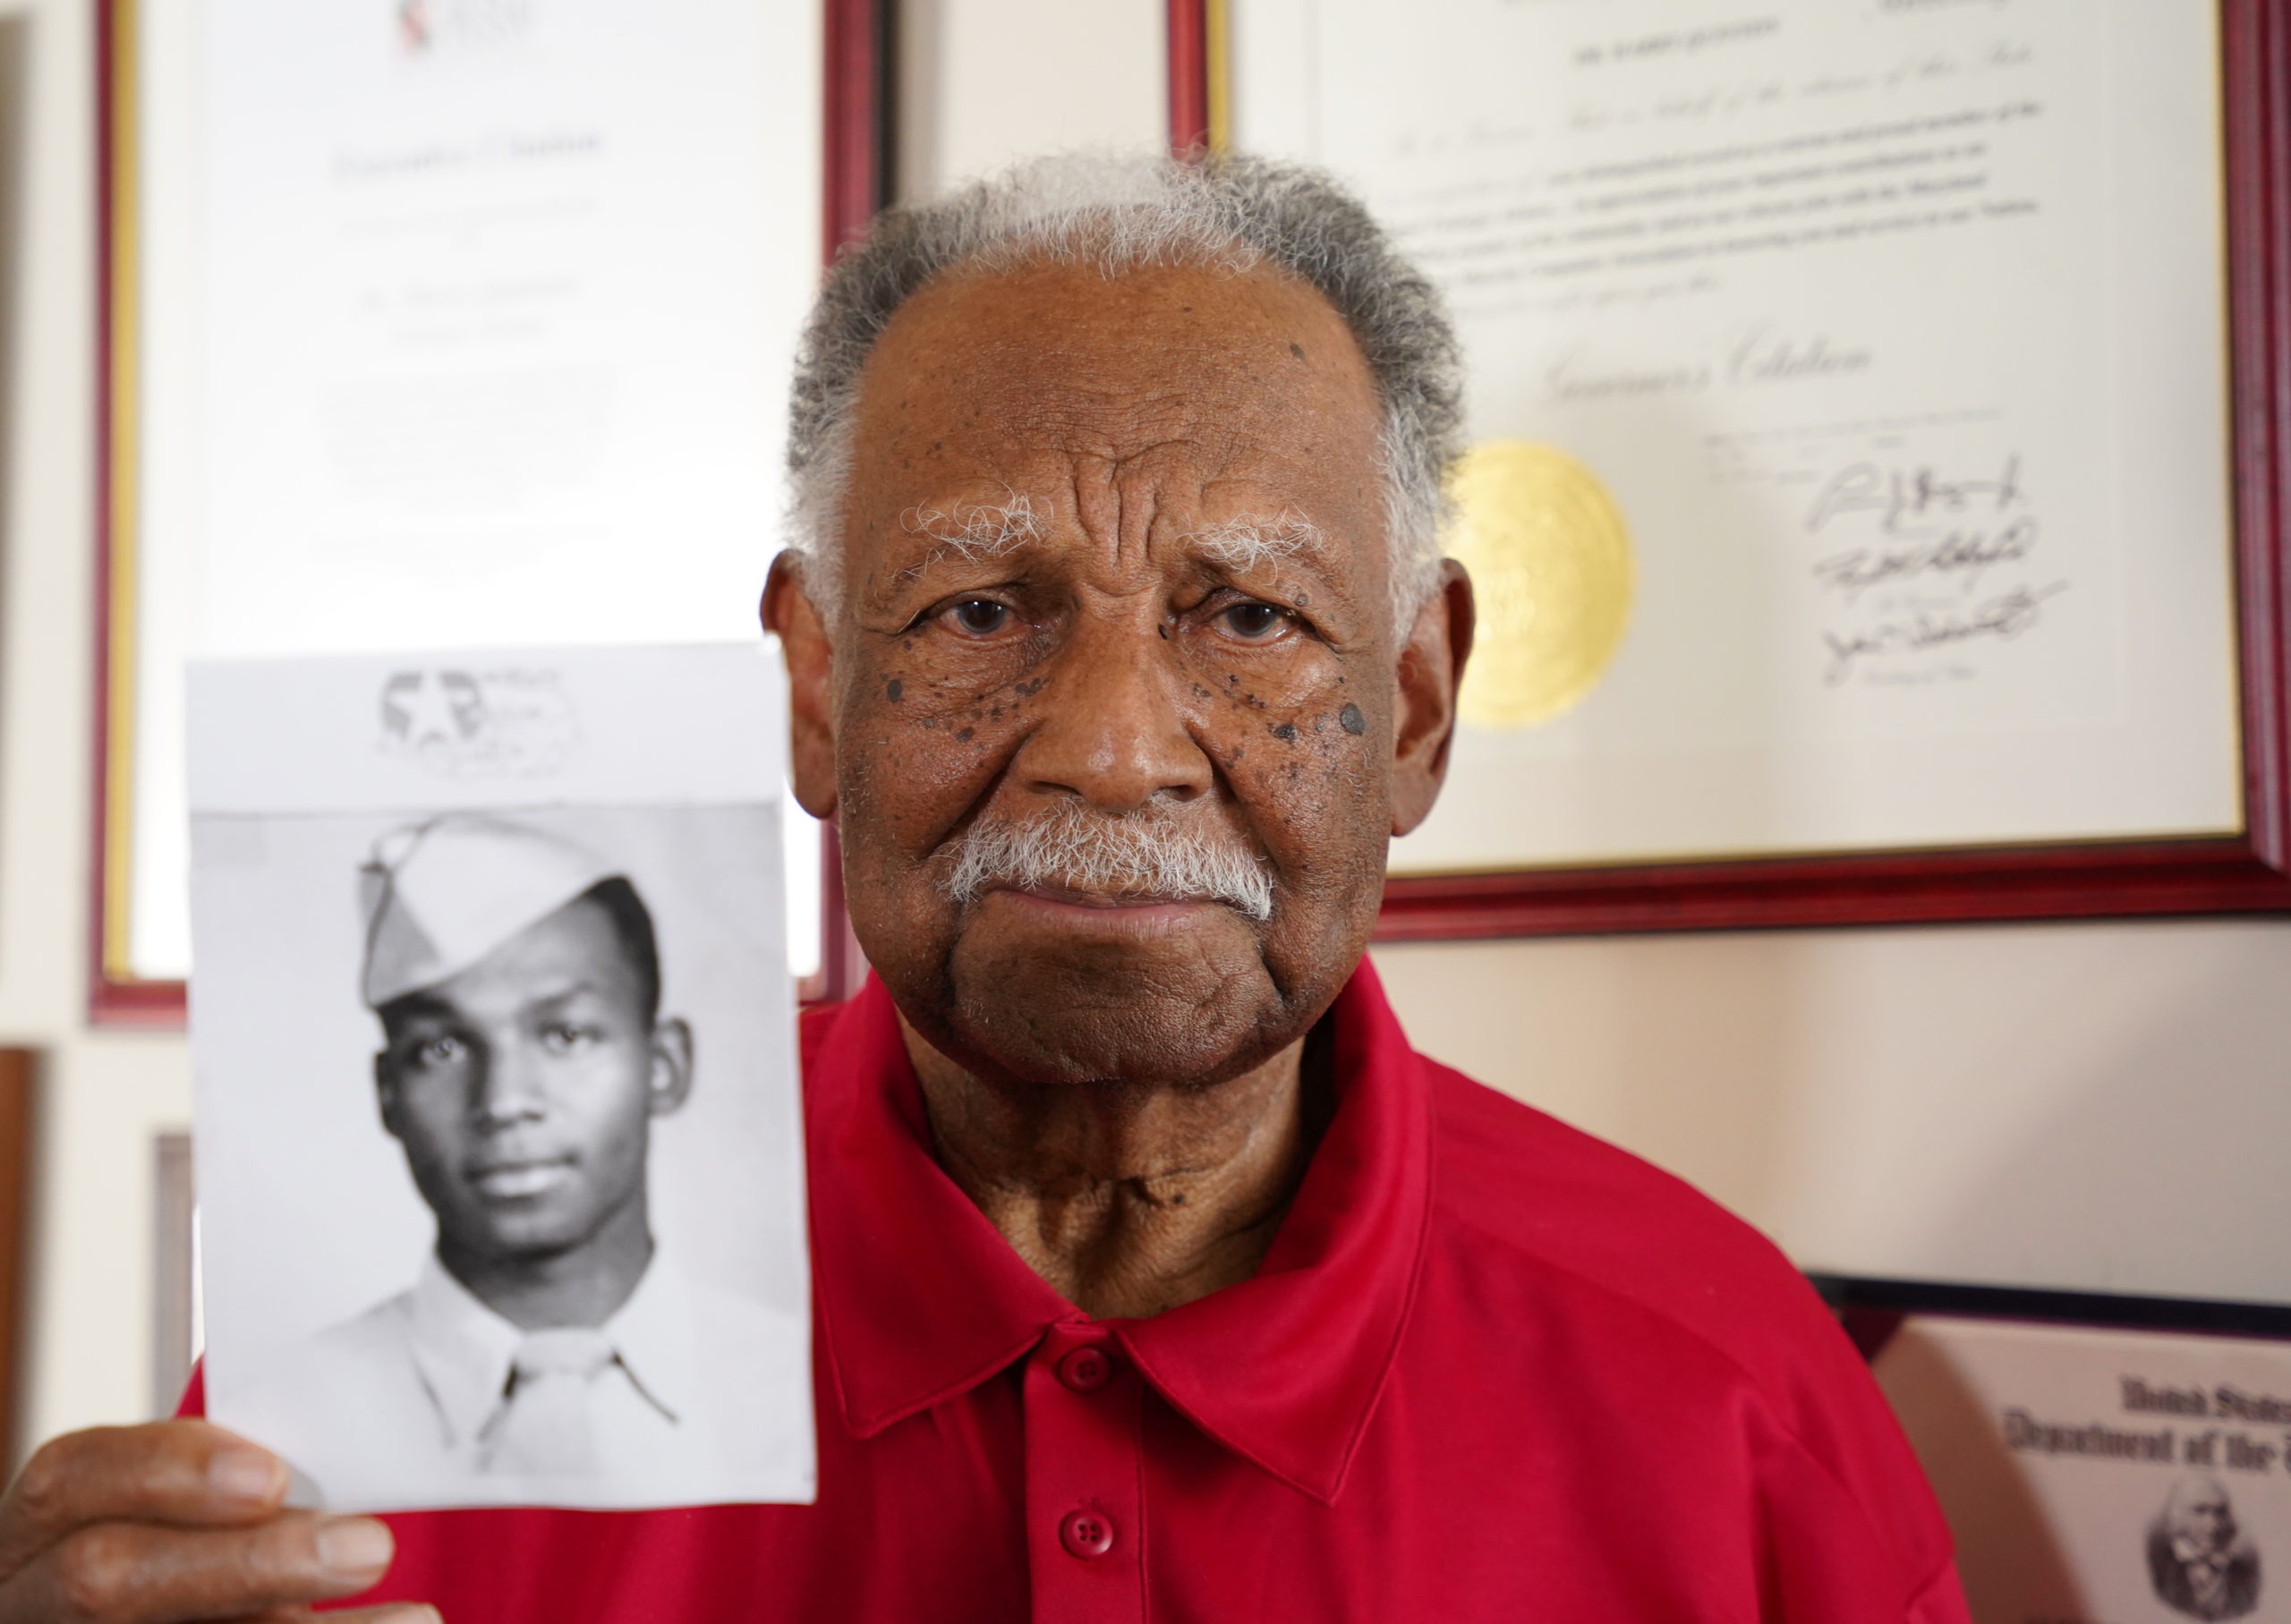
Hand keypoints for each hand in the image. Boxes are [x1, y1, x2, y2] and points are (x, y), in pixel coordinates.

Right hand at [0, 1421, 436, 1622]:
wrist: (170, 1609)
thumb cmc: (186, 1556)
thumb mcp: (184, 1515)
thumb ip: (234, 1494)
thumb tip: (342, 1482)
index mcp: (44, 1526)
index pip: (72, 1478)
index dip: (168, 1470)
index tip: (274, 1475)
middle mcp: (30, 1601)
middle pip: (105, 1579)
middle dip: (247, 1562)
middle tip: (370, 1547)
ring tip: (414, 1620)